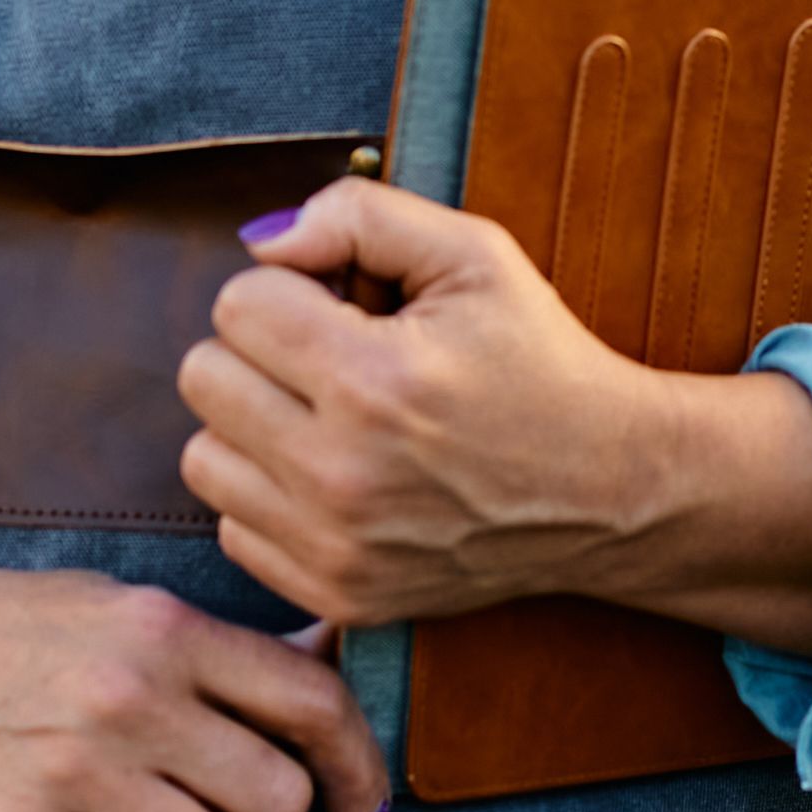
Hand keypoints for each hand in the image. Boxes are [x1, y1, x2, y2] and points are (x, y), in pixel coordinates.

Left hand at [176, 178, 767, 631]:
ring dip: (254, 428)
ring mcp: (335, 546)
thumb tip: (262, 241)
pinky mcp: (337, 595)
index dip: (292, 291)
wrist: (609, 490)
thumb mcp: (476, 255)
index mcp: (374, 378)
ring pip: (202, 458)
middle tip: (334, 360)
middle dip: (263, 353)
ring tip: (329, 420)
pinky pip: (232, 530)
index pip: (237, 305)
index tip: (345, 308)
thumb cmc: (538, 361)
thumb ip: (361, 216)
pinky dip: (271, 500)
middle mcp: (342, 473)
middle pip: (203, 377)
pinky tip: (337, 479)